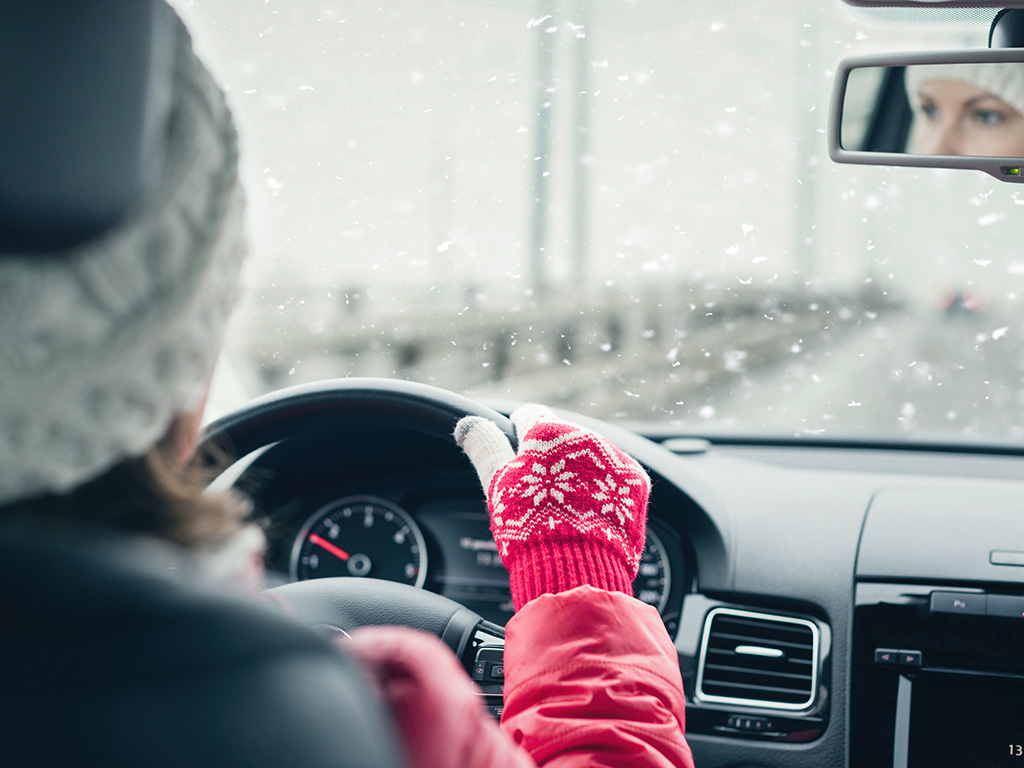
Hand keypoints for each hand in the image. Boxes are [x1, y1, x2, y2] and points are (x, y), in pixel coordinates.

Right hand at [454, 405, 649, 609]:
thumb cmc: (530, 526)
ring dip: (579, 473)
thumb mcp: (498, 483)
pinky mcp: (636, 482)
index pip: (529, 416)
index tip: (516, 452)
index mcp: (548, 431)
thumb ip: (485, 447)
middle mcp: (586, 436)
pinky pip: (615, 478)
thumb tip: (469, 425)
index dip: (518, 435)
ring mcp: (615, 458)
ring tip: (567, 509)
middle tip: (540, 495)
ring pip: (591, 458)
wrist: (577, 569)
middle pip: (563, 440)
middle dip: (552, 459)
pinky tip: (590, 513)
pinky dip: (603, 490)